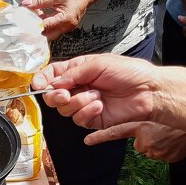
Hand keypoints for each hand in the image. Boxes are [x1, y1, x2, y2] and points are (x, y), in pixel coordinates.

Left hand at [22, 0, 96, 40]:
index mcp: (66, 19)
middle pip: (47, 34)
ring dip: (40, 26)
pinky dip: (45, 24)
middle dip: (35, 28)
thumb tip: (26, 4)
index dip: (32, 24)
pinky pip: (53, 29)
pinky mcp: (65, 26)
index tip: (23, 20)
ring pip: (49, 32)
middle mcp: (67, 26)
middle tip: (25, 21)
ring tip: (31, 16)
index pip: (45, 26)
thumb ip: (40, 0)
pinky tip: (39, 15)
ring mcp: (67, 28)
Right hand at [31, 54, 163, 129]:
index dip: (41, 80)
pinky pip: (78, 120)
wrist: (148, 91)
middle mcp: (78, 88)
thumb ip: (73, 74)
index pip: (51, 76)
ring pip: (64, 110)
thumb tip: (52, 84)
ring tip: (97, 96)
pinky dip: (87, 112)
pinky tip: (100, 105)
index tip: (37, 85)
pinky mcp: (92, 119)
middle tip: (65, 95)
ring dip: (79, 102)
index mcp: (77, 71)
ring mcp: (84, 104)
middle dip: (55, 96)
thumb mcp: (98, 64)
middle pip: (52, 96)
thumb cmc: (128, 72)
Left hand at [86, 121, 185, 161]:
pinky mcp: (164, 156)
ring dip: (158, 142)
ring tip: (170, 133)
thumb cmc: (177, 111)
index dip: (100, 138)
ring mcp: (154, 150)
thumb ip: (142, 117)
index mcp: (140, 125)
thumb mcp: (155, 110)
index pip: (115, 132)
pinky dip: (167, 148)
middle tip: (159, 129)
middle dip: (146, 136)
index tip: (87, 141)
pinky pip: (161, 153)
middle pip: (138, 141)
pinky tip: (175, 141)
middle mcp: (143, 139)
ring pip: (150, 147)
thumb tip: (138, 132)